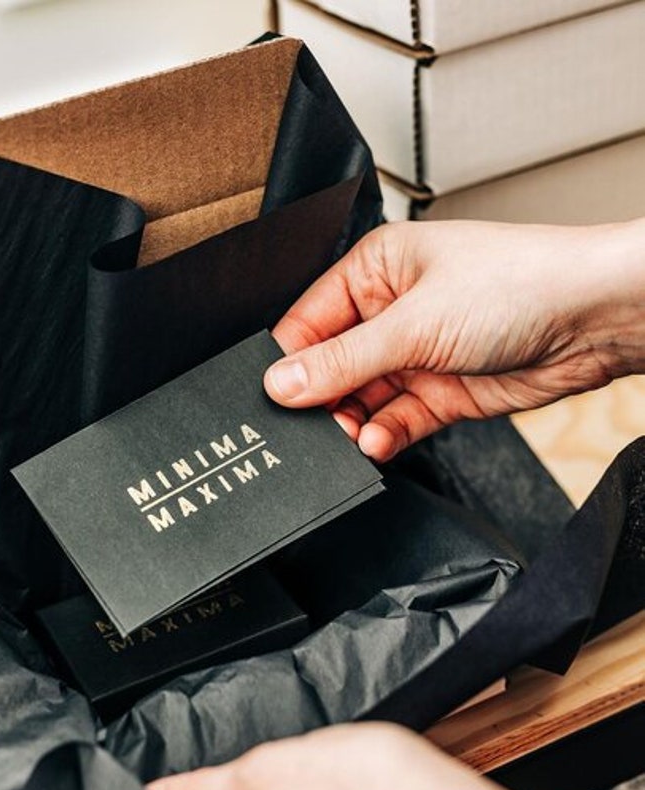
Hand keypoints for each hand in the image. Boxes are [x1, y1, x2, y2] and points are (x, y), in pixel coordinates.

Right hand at [264, 219, 644, 458]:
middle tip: (313, 427)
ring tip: (350, 438)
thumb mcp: (414, 323)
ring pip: (361, 400)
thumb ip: (343, 361)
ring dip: (352, 424)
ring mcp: (416, 355)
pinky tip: (378, 442)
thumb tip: (283, 382)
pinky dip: (383, 436)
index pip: (309, 321)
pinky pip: (395, 421)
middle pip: (332, 367)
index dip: (289, 362)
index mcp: (375, 270)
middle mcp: (391, 312)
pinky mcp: (440, 394)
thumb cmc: (520, 284)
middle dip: (321, 401)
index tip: (272, 398)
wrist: (594, 319)